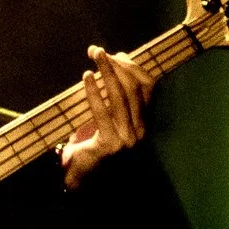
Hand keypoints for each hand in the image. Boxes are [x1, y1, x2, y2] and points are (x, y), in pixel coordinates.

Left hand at [59, 46, 155, 189]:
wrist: (81, 177)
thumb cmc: (90, 143)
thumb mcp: (105, 115)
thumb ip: (111, 91)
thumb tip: (113, 58)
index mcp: (143, 121)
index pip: (147, 85)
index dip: (131, 66)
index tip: (112, 53)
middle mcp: (141, 130)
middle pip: (135, 88)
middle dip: (117, 66)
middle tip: (97, 51)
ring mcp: (128, 139)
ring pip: (121, 97)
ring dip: (107, 72)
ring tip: (94, 56)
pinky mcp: (111, 144)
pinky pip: (103, 112)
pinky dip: (94, 92)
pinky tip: (86, 78)